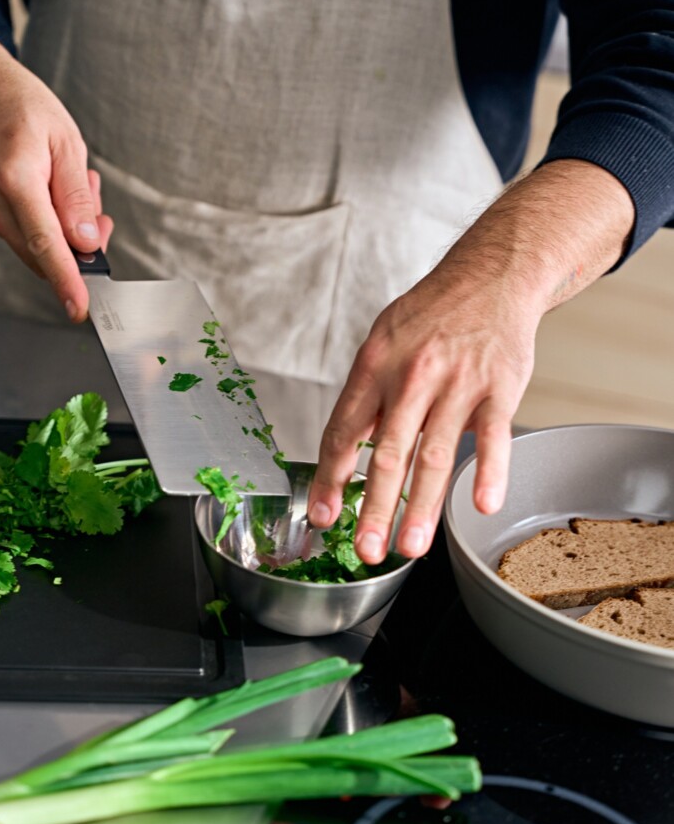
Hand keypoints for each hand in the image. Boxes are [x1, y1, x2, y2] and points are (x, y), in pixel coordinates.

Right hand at [0, 41, 112, 321]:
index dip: (67, 280)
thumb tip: (86, 241)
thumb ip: (76, 195)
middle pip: (47, 253)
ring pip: (39, 246)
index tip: (80, 307)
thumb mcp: (64, 141)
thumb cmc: (22, 106)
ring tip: (75, 186)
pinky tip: (55, 191)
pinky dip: (50, 222)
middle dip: (83, 246)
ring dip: (68, 230)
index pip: (48, 244)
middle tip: (100, 215)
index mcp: (16, 179)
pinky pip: (27, 234)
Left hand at [308, 160, 634, 563]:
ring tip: (411, 547)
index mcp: (375, 366)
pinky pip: (494, 436)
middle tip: (367, 549)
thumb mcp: (383, 342)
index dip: (330, 478)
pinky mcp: (500, 387)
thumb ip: (368, 398)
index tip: (324, 515)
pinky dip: (490, 472)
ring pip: (436, 454)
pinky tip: (481, 504)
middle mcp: (412, 375)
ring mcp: (457, 383)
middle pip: (389, 453)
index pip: (344, 431)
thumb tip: (346, 454)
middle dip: (376, 508)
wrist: (491, 274)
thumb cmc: (433, 315)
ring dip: (422, 506)